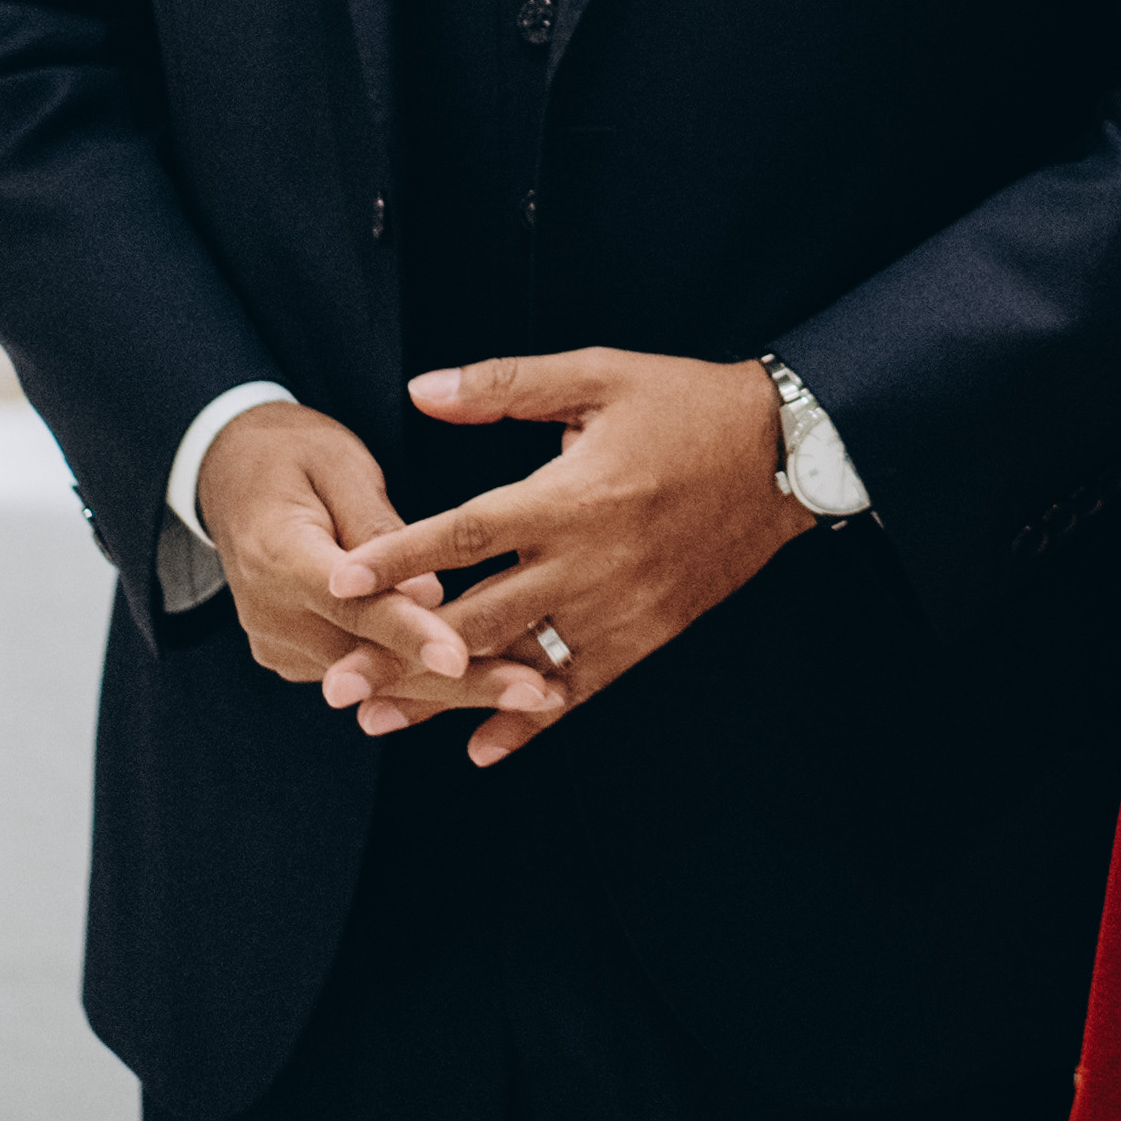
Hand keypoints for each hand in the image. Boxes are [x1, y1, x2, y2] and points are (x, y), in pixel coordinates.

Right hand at [194, 400, 552, 734]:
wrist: (228, 471)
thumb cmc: (294, 452)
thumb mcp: (340, 463)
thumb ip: (381, 528)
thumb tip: (430, 595)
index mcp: (278, 556)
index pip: (353, 604)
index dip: (410, 632)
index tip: (461, 654)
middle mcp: (271, 614)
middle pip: (374, 659)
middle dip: (461, 680)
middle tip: (538, 690)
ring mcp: (279, 643)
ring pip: (377, 678)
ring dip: (455, 688)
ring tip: (538, 691)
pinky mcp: (294, 655)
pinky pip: (365, 673)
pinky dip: (424, 678)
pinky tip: (494, 683)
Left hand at [324, 353, 818, 769]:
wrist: (785, 455)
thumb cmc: (686, 406)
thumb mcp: (599, 374)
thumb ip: (506, 385)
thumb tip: (421, 391)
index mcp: (572, 496)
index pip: (466, 534)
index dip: (400, 558)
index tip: (341, 581)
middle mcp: (591, 562)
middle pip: (478, 617)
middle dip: (402, 654)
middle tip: (336, 684)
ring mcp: (620, 607)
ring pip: (518, 663)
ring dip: (448, 697)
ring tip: (381, 721)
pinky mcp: (648, 635)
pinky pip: (579, 687)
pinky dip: (529, 723)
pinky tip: (479, 747)